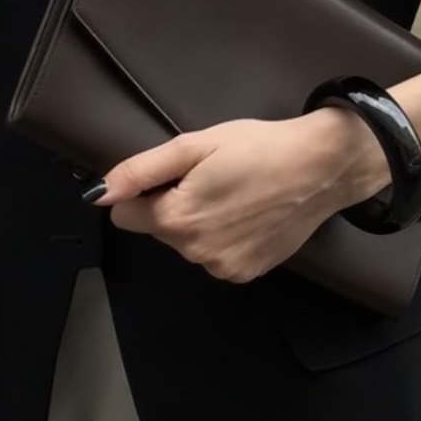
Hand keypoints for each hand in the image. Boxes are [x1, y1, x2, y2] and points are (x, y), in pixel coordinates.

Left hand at [94, 109, 388, 282]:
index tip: (178, 175)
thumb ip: (140, 171)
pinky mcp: (245, 274)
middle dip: (174, 206)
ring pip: (187, 244)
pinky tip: (248, 216)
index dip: (145, 191)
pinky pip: (215, 257)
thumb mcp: (194, 146)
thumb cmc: (259, 147)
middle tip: (213, 179)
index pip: (125, 215)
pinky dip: (224, 239)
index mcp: (176, 219)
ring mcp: (222, 268)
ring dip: (200, 223)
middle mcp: (195, 252)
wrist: (322, 168)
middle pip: (158, 230)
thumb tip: (99, 195)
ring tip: (235, 195)